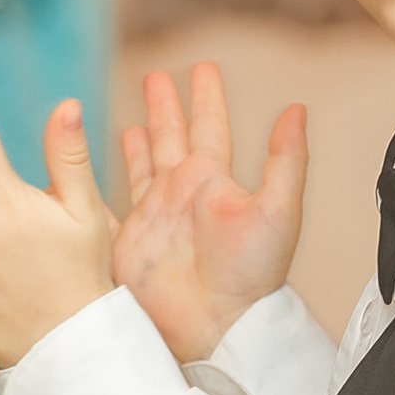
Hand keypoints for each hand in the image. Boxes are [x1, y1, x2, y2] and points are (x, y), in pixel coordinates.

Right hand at [113, 63, 306, 363]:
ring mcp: (153, 217)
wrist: (215, 327)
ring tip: (135, 120)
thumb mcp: (278, 210)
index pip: (210, 126)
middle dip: (165, 107)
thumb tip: (297, 108)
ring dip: (140, 140)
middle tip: (157, 76)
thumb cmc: (252, 277)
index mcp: (214, 182)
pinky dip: (101, 185)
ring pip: (143, 167)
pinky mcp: (126, 242)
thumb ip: (286, 159)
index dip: (206, 96)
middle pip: (171, 137)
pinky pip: (109, 204)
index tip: (202, 67)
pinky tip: (97, 171)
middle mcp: (182, 194)